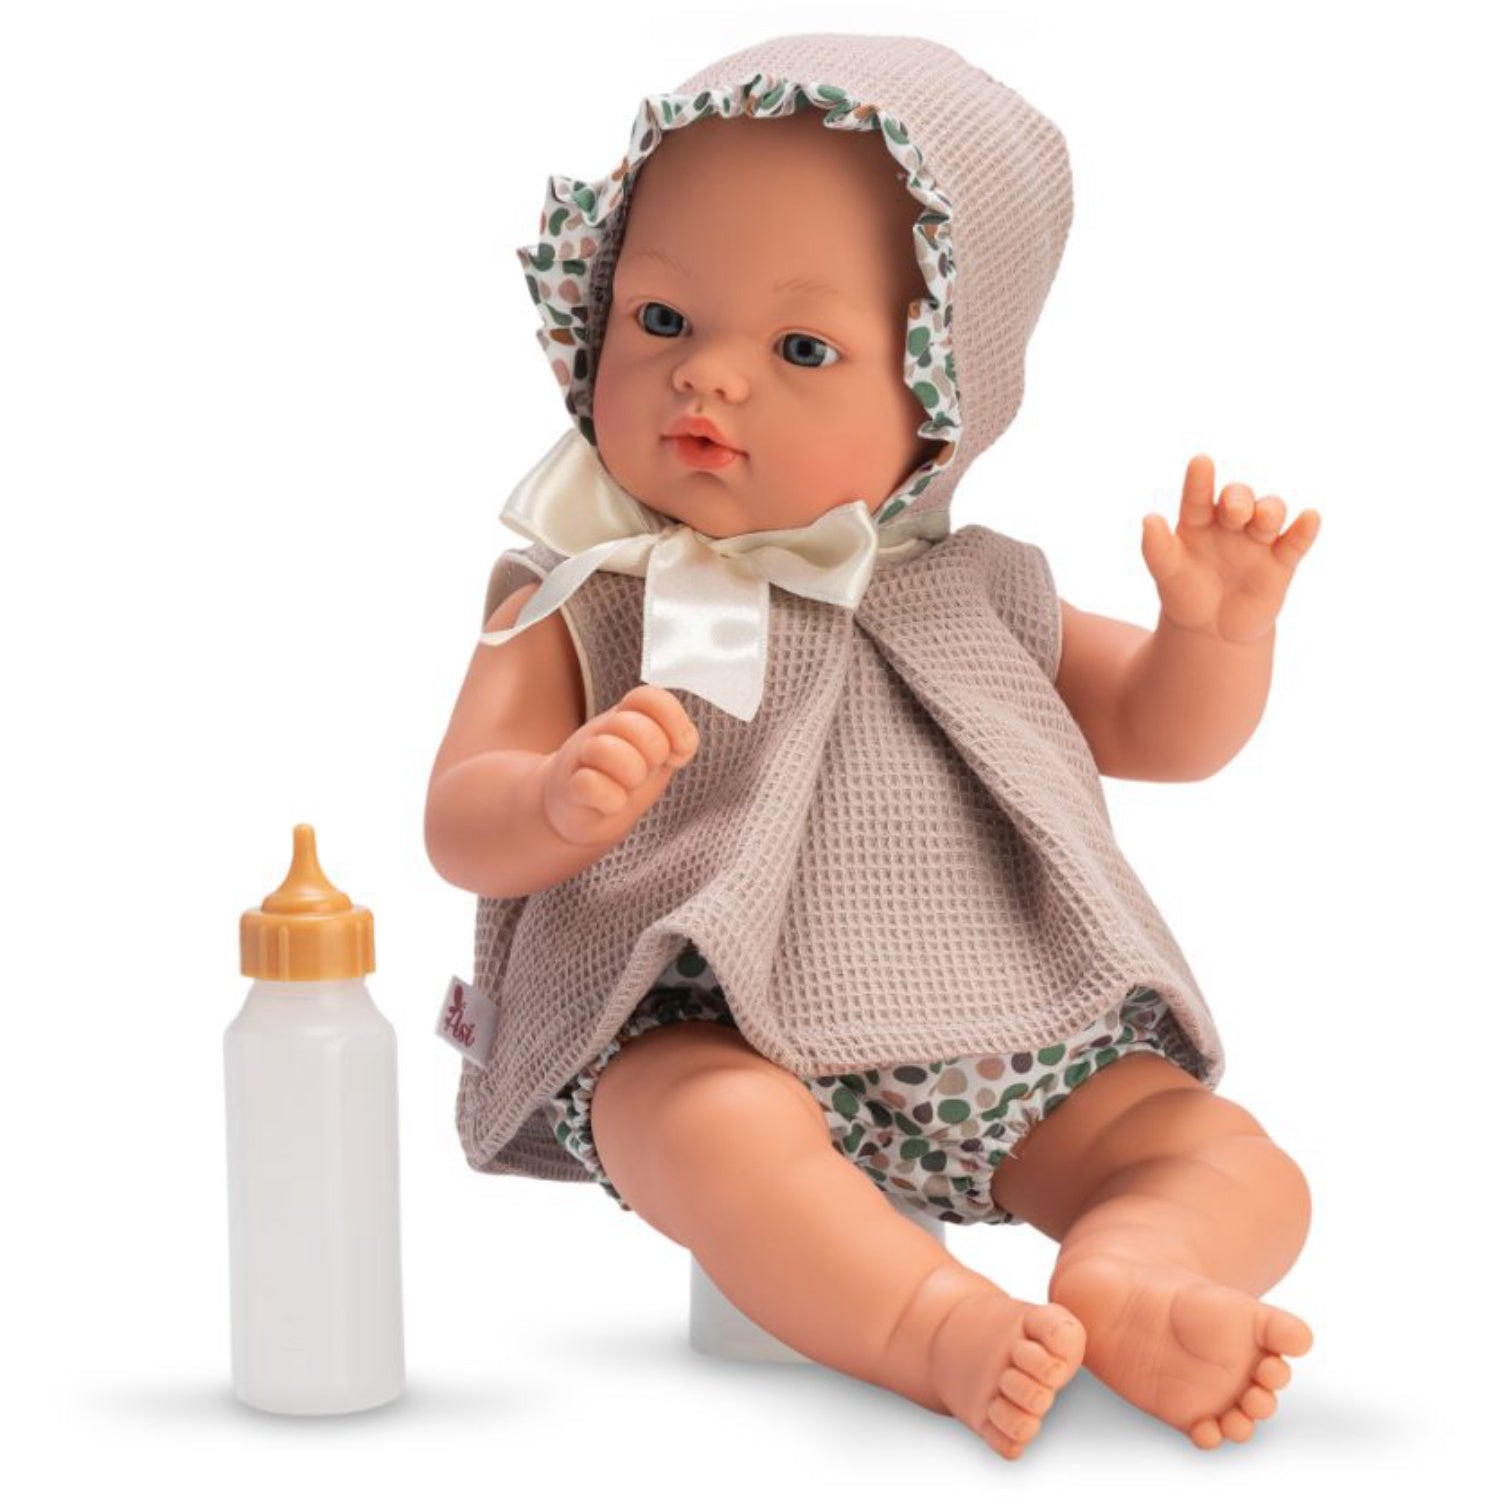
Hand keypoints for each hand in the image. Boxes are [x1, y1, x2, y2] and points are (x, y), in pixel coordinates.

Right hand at [539, 684, 699, 847]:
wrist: (579, 810)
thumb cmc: (621, 779)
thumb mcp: (656, 757)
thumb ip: (677, 743)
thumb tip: (684, 743)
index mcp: (627, 716)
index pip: (649, 697)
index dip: (673, 721)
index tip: (677, 754)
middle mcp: (602, 729)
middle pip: (631, 724)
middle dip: (653, 753)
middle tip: (647, 771)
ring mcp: (582, 756)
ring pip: (606, 749)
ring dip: (630, 774)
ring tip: (629, 786)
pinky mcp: (568, 787)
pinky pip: (588, 783)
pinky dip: (610, 799)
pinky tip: (613, 804)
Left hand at [1142, 455, 1320, 643]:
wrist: (1211, 629)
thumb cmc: (1185, 592)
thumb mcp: (1166, 573)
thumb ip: (1157, 548)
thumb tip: (1149, 519)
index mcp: (1198, 521)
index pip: (1198, 496)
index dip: (1199, 480)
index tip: (1201, 462)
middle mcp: (1230, 523)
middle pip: (1239, 498)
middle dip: (1239, 500)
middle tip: (1234, 513)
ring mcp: (1257, 540)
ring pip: (1270, 512)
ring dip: (1270, 510)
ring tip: (1263, 519)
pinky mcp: (1281, 561)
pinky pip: (1296, 541)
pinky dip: (1305, 528)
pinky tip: (1310, 517)